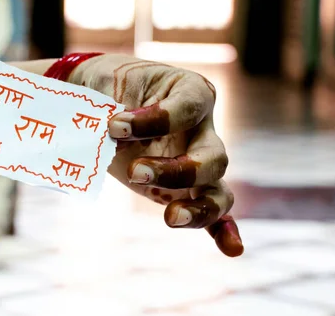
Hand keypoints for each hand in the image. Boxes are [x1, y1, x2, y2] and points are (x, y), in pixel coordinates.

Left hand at [68, 54, 242, 256]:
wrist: (103, 96)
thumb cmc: (108, 85)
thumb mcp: (107, 84)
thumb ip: (108, 108)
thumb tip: (103, 136)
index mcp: (190, 91)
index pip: (187, 108)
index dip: (154, 120)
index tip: (113, 125)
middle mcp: (201, 127)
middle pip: (213, 156)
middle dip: (176, 171)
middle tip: (133, 172)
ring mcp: (195, 159)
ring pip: (216, 189)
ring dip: (198, 208)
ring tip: (170, 218)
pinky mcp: (182, 186)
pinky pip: (210, 207)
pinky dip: (221, 229)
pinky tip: (231, 249)